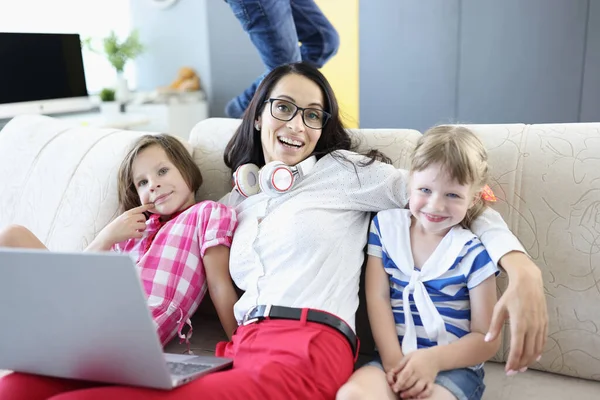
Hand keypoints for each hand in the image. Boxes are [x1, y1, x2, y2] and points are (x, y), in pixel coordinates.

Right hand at [98, 203, 153, 245]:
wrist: (108, 235)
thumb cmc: (116, 226)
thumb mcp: (122, 217)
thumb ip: (131, 216)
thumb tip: (141, 217)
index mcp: (127, 213)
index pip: (139, 208)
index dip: (147, 206)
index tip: (153, 205)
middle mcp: (130, 218)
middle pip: (143, 217)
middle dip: (142, 222)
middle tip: (138, 226)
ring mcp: (130, 225)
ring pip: (144, 225)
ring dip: (142, 229)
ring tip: (136, 231)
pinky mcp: (131, 233)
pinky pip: (141, 234)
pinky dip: (139, 235)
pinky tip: (135, 236)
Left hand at [387, 349, 437, 398]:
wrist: (435, 356)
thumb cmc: (420, 355)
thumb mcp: (409, 356)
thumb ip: (400, 364)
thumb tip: (392, 372)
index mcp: (413, 365)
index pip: (405, 375)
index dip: (399, 383)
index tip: (394, 388)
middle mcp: (420, 372)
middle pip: (410, 383)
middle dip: (402, 389)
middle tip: (396, 392)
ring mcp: (426, 378)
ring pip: (418, 388)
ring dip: (410, 393)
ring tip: (403, 396)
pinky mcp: (431, 382)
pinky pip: (429, 390)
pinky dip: (424, 395)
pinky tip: (417, 397)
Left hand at [486, 257, 547, 373]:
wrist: (528, 282)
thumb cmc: (511, 295)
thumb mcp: (499, 309)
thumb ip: (494, 326)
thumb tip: (487, 340)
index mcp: (519, 324)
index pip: (517, 349)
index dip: (513, 362)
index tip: (508, 371)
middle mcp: (532, 327)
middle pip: (528, 352)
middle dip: (521, 364)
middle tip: (514, 371)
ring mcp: (540, 325)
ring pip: (537, 349)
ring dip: (530, 360)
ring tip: (522, 367)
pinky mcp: (545, 322)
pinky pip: (543, 341)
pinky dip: (539, 351)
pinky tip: (534, 356)